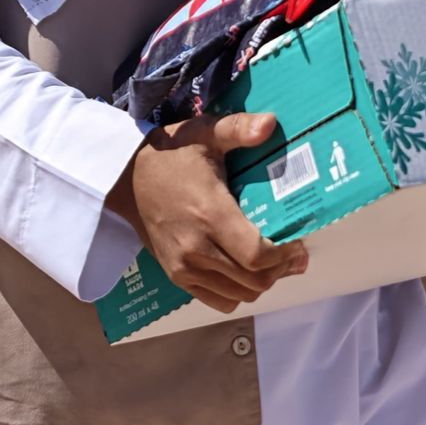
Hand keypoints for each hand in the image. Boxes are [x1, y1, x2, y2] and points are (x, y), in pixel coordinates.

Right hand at [106, 113, 308, 313]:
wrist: (126, 177)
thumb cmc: (171, 155)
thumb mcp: (205, 133)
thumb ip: (238, 128)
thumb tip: (271, 123)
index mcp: (209, 213)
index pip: (257, 255)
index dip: (285, 255)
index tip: (298, 242)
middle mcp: (197, 247)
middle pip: (254, 280)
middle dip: (281, 269)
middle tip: (292, 253)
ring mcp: (184, 266)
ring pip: (240, 294)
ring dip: (262, 282)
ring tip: (271, 262)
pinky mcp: (176, 276)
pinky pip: (219, 301)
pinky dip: (238, 292)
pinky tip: (243, 271)